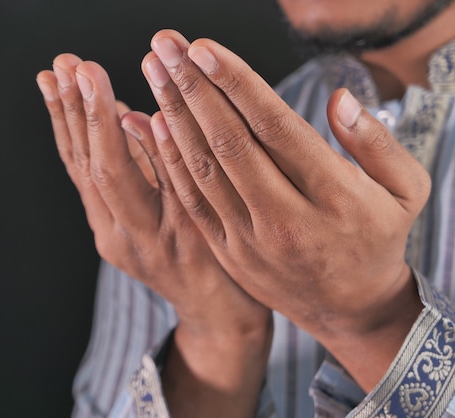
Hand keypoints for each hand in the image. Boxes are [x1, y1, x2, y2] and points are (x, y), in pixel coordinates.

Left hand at [37, 54, 270, 416]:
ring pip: (82, 174)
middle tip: (60, 66)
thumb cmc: (233, 273)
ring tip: (51, 79)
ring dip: (66, 123)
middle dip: (73, 112)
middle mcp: (122, 238)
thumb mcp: (216, 223)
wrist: (219, 315)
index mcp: (154, 235)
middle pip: (87, 169)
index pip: (115, 171)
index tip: (89, 74)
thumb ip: (179, 171)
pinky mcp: (110, 233)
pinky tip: (72, 113)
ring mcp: (111, 238)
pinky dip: (80, 143)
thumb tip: (140, 119)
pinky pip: (89, 183)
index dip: (100, 120)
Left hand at [143, 29, 429, 390]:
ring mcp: (251, 240)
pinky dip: (172, 162)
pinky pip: (193, 201)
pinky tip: (154, 124)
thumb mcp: (404, 191)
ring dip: (173, 116)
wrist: (348, 309)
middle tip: (166, 46)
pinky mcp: (228, 252)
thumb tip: (339, 99)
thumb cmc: (376, 240)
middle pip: (230, 143)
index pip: (276, 128)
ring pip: (204, 169)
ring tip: (154, 73)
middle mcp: (286, 219)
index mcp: (333, 197)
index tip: (204, 49)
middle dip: (193, 89)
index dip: (236, 84)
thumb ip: (376, 142)